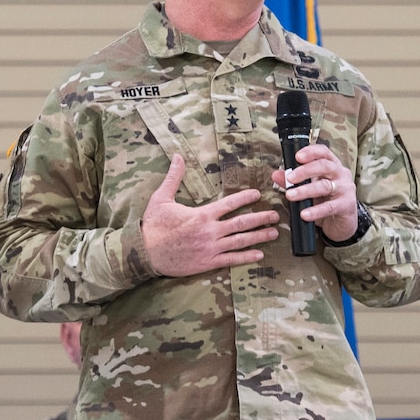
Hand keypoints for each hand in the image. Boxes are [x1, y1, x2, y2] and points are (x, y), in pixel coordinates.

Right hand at [142, 156, 278, 275]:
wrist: (144, 253)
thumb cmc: (153, 225)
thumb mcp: (161, 198)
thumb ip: (173, 177)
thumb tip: (178, 156)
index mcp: (202, 214)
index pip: (229, 204)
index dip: (245, 198)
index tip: (258, 194)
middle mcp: (210, 231)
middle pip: (241, 223)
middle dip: (261, 218)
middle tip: (275, 216)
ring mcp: (210, 248)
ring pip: (240, 241)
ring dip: (259, 236)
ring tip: (273, 233)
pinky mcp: (207, 262)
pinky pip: (231, 259)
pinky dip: (246, 257)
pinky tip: (259, 254)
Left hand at [273, 144, 358, 243]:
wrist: (342, 222)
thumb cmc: (327, 200)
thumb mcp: (310, 189)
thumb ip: (293, 181)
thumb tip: (276, 175)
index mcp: (332, 165)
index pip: (323, 152)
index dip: (310, 152)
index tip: (297, 156)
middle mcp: (340, 174)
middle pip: (324, 166)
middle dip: (304, 171)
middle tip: (290, 178)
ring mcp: (345, 189)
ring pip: (324, 186)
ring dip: (305, 190)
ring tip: (291, 195)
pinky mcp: (346, 205)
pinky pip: (329, 207)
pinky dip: (315, 211)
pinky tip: (305, 214)